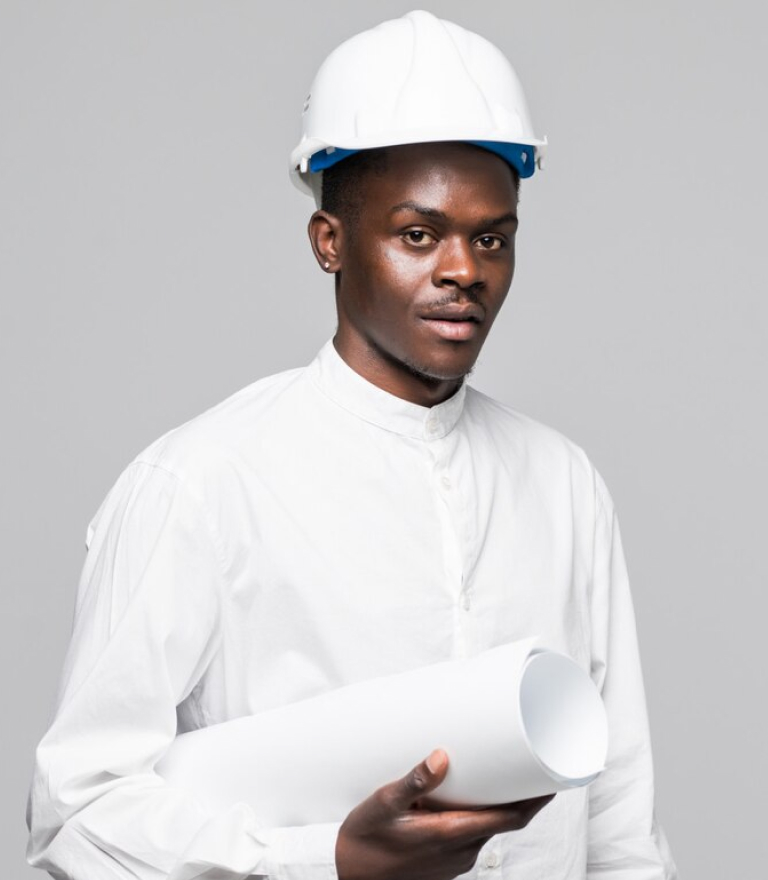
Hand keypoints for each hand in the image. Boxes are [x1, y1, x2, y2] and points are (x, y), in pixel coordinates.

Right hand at [335, 749, 553, 879]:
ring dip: (496, 806)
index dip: (536, 800)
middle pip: (503, 821)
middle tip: (530, 765)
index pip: (510, 818)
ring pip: (486, 829)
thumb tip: (442, 756)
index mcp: (452, 834)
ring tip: (498, 774)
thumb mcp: (384, 803)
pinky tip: (466, 800)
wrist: (345, 875)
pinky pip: (470, 838)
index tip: (552, 779)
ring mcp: (453, 861)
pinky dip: (478, 817)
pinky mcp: (443, 864)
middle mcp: (460, 851)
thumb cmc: (363, 839)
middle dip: (520, 796)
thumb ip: (415, 781)